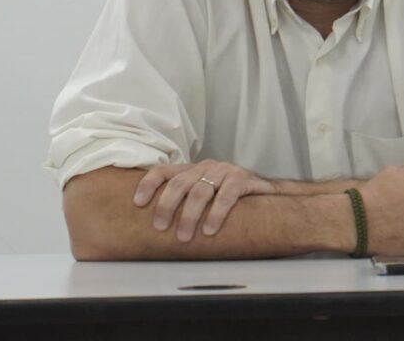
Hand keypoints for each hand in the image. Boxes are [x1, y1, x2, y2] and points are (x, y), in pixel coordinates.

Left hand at [133, 160, 275, 241]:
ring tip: (184, 237)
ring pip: (200, 191)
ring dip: (189, 216)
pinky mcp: (242, 179)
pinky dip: (216, 214)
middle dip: (166, 207)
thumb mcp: (203, 194)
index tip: (137, 204)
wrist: (265, 192)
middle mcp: (205, 167)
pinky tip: (209, 229)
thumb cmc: (227, 198)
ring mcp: (224, 171)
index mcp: (191, 170)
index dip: (148, 184)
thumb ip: (184, 202)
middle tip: (160, 228)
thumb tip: (149, 229)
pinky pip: (226, 196)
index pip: (163, 170)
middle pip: (179, 184)